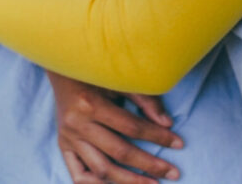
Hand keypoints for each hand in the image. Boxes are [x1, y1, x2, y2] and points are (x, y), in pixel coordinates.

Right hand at [50, 72, 181, 182]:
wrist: (62, 68)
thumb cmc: (95, 73)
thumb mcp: (119, 80)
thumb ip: (144, 99)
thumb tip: (167, 123)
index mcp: (91, 104)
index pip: (132, 128)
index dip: (158, 137)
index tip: (179, 144)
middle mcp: (78, 125)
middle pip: (119, 153)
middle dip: (150, 165)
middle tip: (173, 172)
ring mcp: (68, 139)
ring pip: (101, 170)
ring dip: (129, 182)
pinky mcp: (63, 146)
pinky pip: (79, 176)